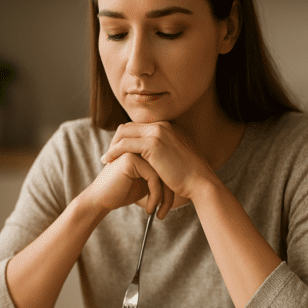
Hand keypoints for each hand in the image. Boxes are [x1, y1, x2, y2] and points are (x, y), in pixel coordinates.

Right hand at [84, 151, 166, 215]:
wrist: (101, 200)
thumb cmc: (123, 193)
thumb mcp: (147, 183)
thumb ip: (160, 176)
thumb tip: (181, 180)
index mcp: (145, 149)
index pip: (167, 166)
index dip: (171, 187)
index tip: (167, 207)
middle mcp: (140, 146)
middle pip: (167, 168)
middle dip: (170, 193)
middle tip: (165, 212)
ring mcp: (135, 149)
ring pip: (162, 173)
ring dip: (163, 197)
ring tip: (159, 213)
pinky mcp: (130, 158)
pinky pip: (153, 177)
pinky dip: (155, 196)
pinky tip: (150, 209)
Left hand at [100, 121, 216, 217]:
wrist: (201, 182)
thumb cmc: (191, 176)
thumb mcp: (178, 158)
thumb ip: (167, 152)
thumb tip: (156, 158)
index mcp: (169, 127)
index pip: (139, 126)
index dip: (126, 138)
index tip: (119, 151)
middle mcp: (163, 125)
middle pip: (129, 126)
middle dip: (116, 140)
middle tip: (109, 155)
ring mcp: (158, 132)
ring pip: (124, 132)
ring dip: (112, 145)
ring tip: (106, 159)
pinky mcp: (153, 144)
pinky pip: (124, 144)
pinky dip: (113, 151)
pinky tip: (108, 161)